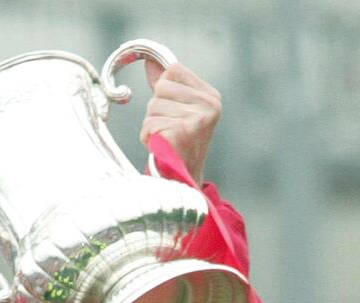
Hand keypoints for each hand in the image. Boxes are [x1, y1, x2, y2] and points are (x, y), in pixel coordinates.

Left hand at [140, 61, 221, 186]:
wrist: (184, 182)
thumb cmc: (179, 146)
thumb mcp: (178, 110)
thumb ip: (167, 85)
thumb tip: (150, 62)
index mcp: (211, 96)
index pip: (173, 70)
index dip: (164, 90)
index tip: (171, 110)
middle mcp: (209, 105)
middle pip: (160, 88)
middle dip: (156, 110)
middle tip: (169, 131)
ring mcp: (196, 120)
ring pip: (152, 107)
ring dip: (151, 126)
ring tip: (166, 141)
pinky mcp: (181, 133)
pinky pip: (149, 125)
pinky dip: (148, 138)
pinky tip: (163, 149)